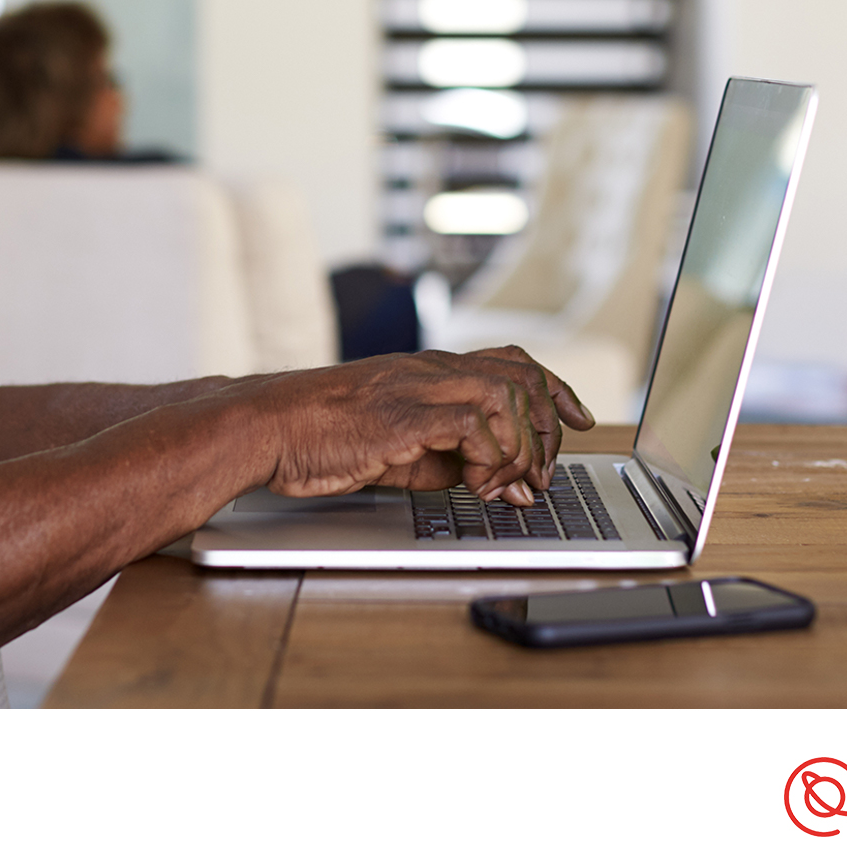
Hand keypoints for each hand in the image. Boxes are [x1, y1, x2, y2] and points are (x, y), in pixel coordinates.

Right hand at [240, 346, 593, 506]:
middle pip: (522, 378)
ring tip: (510, 486)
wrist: (267, 426)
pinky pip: (475, 424)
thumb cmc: (319, 438)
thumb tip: (492, 479)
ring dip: (522, 450)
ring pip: (508, 396)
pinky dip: (492, 458)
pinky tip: (480, 485)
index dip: (555, 389)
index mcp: (429, 371)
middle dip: (547, 433)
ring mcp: (418, 387)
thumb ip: (445, 455)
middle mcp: (431, 370)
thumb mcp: (397, 448)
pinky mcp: (404, 413)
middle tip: (541, 478)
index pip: (512, 361)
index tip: (579, 418)